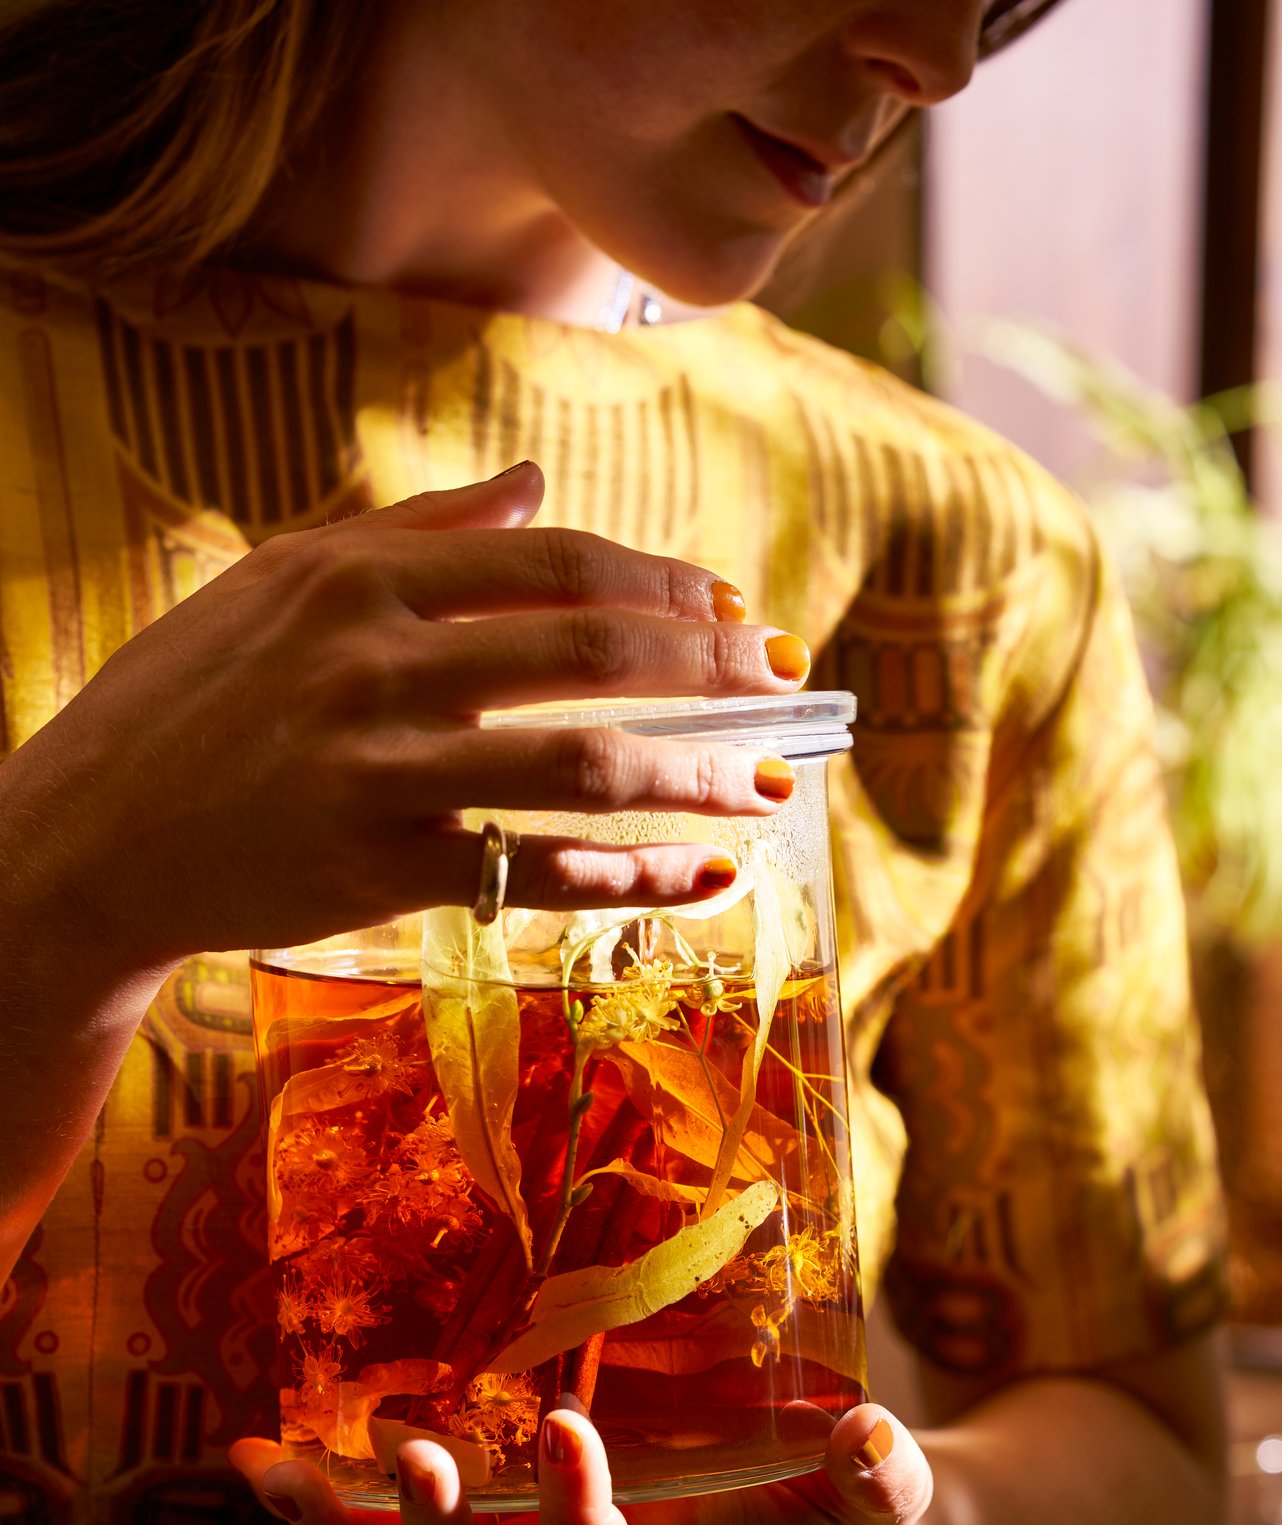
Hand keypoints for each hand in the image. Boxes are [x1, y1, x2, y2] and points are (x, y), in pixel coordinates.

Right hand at [0, 463, 809, 983]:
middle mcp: (377, 662)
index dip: (666, 585)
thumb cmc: (188, 702)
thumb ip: (414, 530)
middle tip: (784, 679)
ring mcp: (381, 769)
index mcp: (360, 577)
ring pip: (587, 764)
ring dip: (701, 772)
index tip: (731, 607)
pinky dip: (636, 879)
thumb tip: (533, 480)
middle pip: (595, 653)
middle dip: (714, 665)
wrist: (89, 837)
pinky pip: (540, 872)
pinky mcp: (380, 869)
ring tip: (774, 780)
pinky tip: (704, 878)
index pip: (558, 564)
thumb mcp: (278, 583)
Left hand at [228, 1401, 932, 1524]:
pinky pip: (395, 1507)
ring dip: (340, 1521)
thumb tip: (874, 1438)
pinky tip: (255, 1454)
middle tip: (414, 1455)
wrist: (804, 1504)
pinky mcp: (502, 1484)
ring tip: (268, 1467)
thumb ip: (882, 1477)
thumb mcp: (871, 1488)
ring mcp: (528, 1524)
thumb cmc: (831, 1493)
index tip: (570, 1433)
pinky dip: (325, 1493)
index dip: (577, 1517)